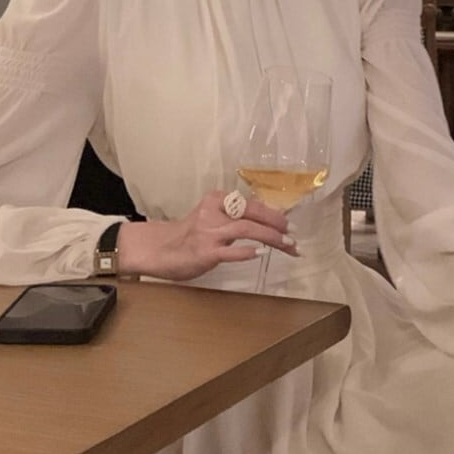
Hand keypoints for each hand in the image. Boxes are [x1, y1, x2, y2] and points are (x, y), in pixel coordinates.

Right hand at [115, 190, 297, 280]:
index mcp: (218, 200)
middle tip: (294, 237)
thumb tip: (270, 222)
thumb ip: (235, 217)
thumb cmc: (191, 235)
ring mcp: (209, 231)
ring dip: (270, 237)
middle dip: (277, 225)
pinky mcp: (204, 251)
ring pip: (246, 229)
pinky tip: (259, 253)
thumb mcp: (213, 218)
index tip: (291, 226)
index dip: (275, 215)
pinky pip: (229, 251)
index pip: (253, 204)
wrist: (160, 249)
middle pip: (253, 214)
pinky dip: (246, 251)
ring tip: (287, 245)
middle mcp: (214, 211)